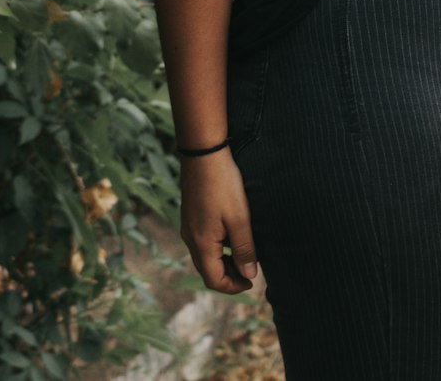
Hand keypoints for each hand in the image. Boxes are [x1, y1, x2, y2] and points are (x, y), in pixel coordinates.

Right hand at [179, 151, 259, 292]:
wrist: (203, 154)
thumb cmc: (223, 185)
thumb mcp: (239, 218)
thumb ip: (244, 249)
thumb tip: (250, 275)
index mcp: (201, 244)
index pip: (213, 280)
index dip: (233, 287)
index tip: (252, 282)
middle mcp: (190, 239)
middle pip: (208, 270)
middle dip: (229, 276)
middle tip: (251, 270)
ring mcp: (189, 227)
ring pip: (206, 256)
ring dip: (224, 261)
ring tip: (245, 253)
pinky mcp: (191, 216)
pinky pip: (203, 241)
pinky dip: (218, 247)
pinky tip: (233, 235)